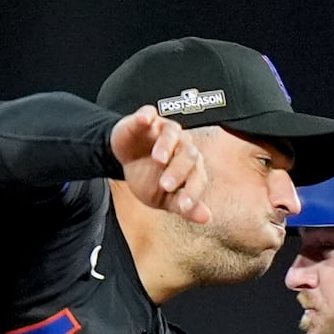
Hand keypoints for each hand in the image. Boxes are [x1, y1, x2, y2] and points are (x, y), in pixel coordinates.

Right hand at [110, 106, 211, 223]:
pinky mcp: (146, 119)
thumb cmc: (148, 179)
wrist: (126, 160)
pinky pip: (148, 114)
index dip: (192, 193)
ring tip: (157, 159)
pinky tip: (144, 120)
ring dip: (166, 145)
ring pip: (172, 133)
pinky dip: (146, 116)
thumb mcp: (163, 199)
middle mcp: (182, 146)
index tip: (183, 207)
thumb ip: (184, 207)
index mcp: (190, 167)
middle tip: (165, 185)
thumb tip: (206, 218)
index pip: (197, 178)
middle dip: (178, 171)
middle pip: (188, 154)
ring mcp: (165, 130)